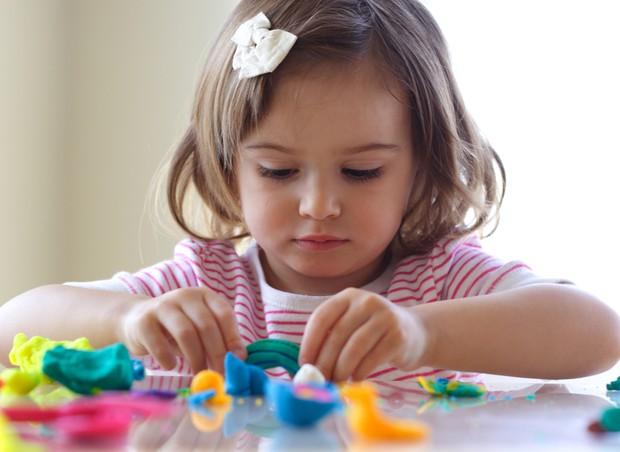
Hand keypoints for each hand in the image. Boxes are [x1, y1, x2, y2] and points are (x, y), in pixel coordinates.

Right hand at [119, 287, 245, 373]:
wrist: (135, 319)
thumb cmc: (176, 328)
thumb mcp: (200, 328)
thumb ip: (220, 340)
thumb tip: (240, 359)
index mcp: (204, 296)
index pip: (224, 314)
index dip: (233, 338)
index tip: (237, 360)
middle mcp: (185, 296)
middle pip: (206, 325)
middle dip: (216, 353)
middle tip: (219, 374)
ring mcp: (163, 306)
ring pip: (186, 333)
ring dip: (196, 358)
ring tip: (199, 374)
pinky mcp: (144, 321)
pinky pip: (160, 344)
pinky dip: (169, 359)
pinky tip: (171, 365)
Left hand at [299, 288, 426, 381]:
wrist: (417, 332)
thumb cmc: (374, 333)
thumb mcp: (352, 323)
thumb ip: (331, 336)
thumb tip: (307, 365)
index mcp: (349, 296)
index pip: (322, 317)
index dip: (310, 342)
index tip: (304, 363)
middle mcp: (367, 302)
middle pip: (337, 335)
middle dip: (325, 361)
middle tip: (320, 379)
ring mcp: (385, 317)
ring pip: (354, 348)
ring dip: (341, 370)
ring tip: (337, 380)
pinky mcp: (398, 336)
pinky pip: (372, 359)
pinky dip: (359, 373)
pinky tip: (355, 378)